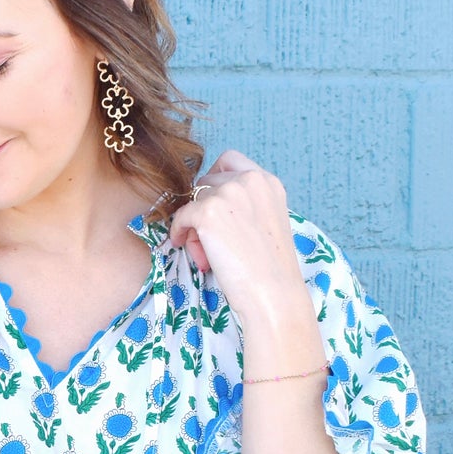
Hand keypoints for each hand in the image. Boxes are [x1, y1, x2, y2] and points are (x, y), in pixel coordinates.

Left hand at [169, 150, 309, 331]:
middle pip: (206, 181)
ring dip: (193, 224)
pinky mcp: (208, 211)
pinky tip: (184, 245)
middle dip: (203, 207)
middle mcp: (250, 180)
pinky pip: (181, 216)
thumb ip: (245, 204)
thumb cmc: (269, 268)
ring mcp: (229, 193)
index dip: (214, 180)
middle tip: (207, 237)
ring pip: (193, 200)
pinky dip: (179, 231)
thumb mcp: (266, 221)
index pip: (229, 160)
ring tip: (204, 251)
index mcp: (268, 181)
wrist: (274, 292)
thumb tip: (203, 203)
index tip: (211, 203)